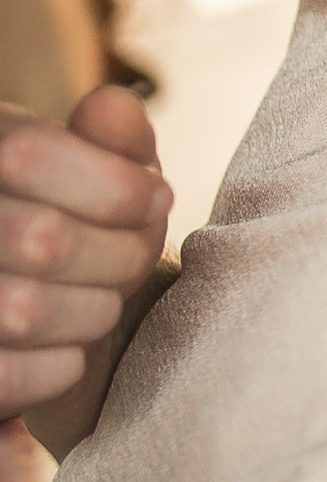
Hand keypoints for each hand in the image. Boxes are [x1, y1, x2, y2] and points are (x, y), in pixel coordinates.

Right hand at [0, 86, 172, 448]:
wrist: (30, 283)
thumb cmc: (69, 219)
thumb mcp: (88, 168)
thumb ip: (110, 141)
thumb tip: (115, 105)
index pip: (25, 154)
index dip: (114, 183)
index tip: (156, 199)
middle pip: (42, 238)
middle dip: (120, 254)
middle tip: (136, 258)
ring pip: (23, 309)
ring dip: (94, 311)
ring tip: (101, 300)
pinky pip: (8, 375)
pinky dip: (60, 367)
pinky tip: (69, 347)